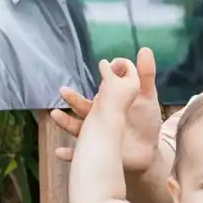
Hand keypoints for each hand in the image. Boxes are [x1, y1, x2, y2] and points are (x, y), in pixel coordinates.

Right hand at [51, 46, 163, 168]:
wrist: (147, 152)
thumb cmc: (146, 121)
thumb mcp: (147, 97)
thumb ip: (145, 75)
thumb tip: (145, 48)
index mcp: (110, 102)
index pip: (103, 89)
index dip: (103, 79)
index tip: (103, 67)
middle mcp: (100, 117)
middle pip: (85, 107)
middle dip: (73, 99)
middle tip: (63, 90)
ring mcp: (97, 134)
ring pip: (78, 128)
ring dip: (66, 122)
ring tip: (54, 115)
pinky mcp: (98, 151)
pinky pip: (80, 154)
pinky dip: (69, 153)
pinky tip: (59, 152)